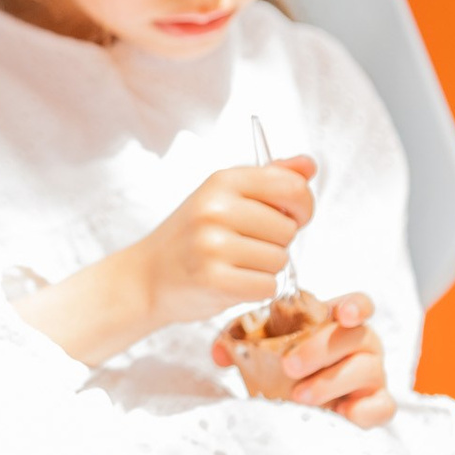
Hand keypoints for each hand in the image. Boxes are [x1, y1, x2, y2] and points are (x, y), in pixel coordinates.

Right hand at [123, 157, 317, 328]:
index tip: (287, 216)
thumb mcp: (223, 196)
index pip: (291, 186)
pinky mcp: (213, 279)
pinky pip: (268, 286)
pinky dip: (256, 290)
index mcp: (221, 181)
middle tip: (243, 245)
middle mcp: (215, 208)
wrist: (146, 277)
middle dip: (276, 242)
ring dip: (265, 268)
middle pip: (288, 229)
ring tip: (234, 264)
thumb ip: (269, 179)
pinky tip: (232, 281)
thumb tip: (308, 164)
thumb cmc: (191, 237)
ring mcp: (212, 244)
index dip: (302, 206)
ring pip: (280, 260)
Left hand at [214, 292, 393, 424]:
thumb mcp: (261, 346)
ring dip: (331, 382)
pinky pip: (383, 406)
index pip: (359, 304)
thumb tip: (218, 354)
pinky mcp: (376, 403)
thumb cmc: (285, 362)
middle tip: (289, 366)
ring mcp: (372, 373)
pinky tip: (342, 414)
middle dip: (321, 349)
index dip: (355, 306)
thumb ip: (239, 341)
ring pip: (368, 370)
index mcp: (336, 322)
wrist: (298, 399)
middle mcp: (361, 343)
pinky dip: (365, 410)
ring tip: (299, 395)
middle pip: (357, 336)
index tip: (341, 314)